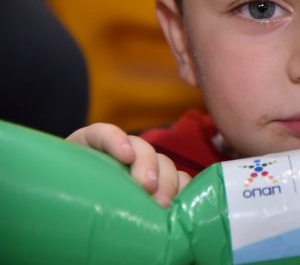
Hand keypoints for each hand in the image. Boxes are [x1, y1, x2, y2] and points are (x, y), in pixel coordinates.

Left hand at [67, 123, 190, 206]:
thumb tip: (80, 203)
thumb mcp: (64, 190)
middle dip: (147, 165)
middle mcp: (120, 155)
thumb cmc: (67, 201)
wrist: (74, 216)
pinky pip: (180, 178)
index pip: (102, 134)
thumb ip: (73, 188)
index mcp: (89, 150)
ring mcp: (144, 167)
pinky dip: (183, 188)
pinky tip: (180, 203)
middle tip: (147, 189)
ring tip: (163, 204)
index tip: (125, 156)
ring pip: (163, 162)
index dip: (115, 140)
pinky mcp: (162, 183)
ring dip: (166, 180)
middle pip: (140, 147)